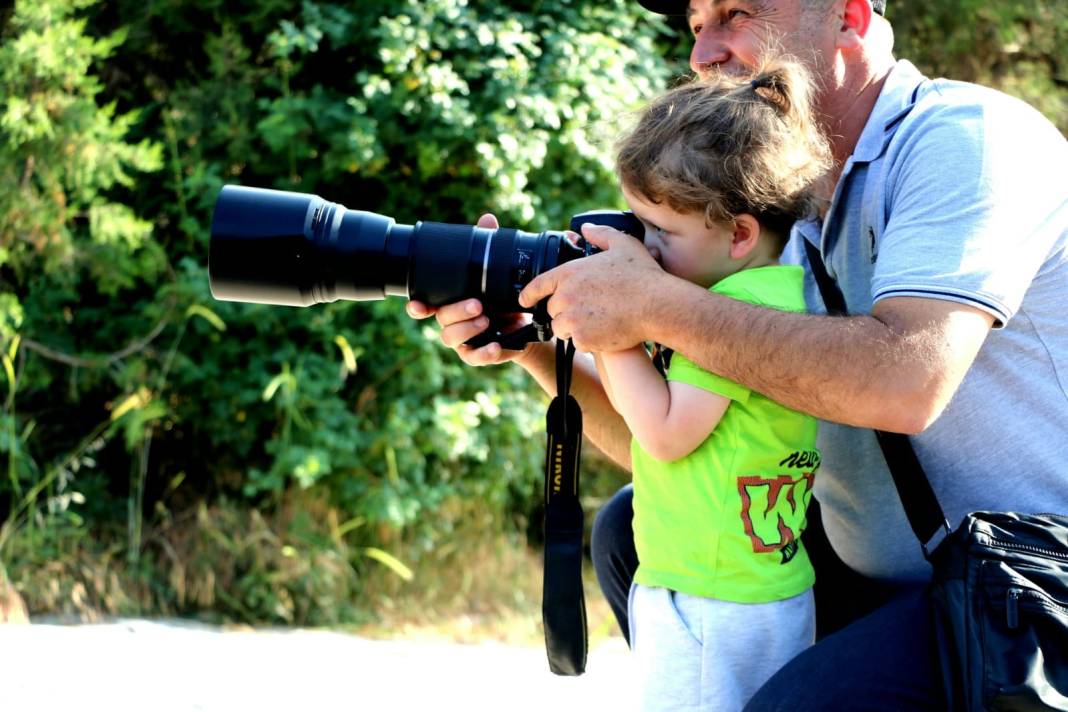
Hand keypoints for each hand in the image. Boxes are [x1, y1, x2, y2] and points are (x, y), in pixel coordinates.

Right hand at [406, 213, 535, 366]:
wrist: (525, 323)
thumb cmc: (501, 296)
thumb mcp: (496, 271)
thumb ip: (487, 247)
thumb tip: (487, 220)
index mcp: (449, 300)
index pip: (424, 303)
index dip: (417, 305)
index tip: (418, 304)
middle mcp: (451, 320)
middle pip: (441, 318)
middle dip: (457, 310)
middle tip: (478, 304)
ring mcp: (462, 339)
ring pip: (451, 337)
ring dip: (468, 328)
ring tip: (487, 320)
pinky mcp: (476, 354)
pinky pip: (473, 357)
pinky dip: (484, 352)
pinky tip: (495, 346)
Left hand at [519, 223, 670, 351]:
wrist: (657, 306)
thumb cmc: (642, 275)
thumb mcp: (623, 245)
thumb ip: (601, 234)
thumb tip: (586, 228)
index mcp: (570, 273)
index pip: (538, 285)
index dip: (529, 295)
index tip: (525, 301)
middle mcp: (566, 296)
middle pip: (552, 310)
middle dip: (566, 311)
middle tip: (590, 309)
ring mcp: (572, 319)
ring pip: (562, 329)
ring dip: (574, 328)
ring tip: (598, 321)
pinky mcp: (582, 339)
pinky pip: (578, 344)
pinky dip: (588, 342)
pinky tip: (606, 332)